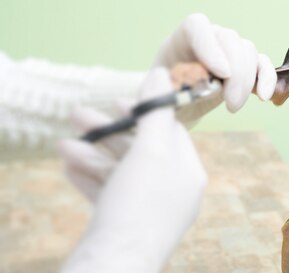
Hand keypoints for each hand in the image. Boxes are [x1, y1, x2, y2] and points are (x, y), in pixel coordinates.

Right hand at [58, 68, 207, 272]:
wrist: (113, 269)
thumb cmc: (138, 205)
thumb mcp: (151, 149)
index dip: (144, 114)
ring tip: (63, 142)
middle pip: (141, 151)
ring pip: (120, 172)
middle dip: (109, 132)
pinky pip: (109, 195)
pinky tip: (68, 166)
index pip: (171, 132)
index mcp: (188, 174)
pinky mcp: (125, 226)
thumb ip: (156, 111)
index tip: (119, 102)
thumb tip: (161, 72)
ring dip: (91, 154)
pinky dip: (89, 179)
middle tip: (78, 114)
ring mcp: (149, 211)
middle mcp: (173, 192)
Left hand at [154, 13, 275, 123]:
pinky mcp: (246, 65)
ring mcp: (230, 49)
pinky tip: (264, 97)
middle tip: (230, 103)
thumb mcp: (159, 95)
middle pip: (229, 39)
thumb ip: (171, 88)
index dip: (210, 46)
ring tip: (233, 106)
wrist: (176, 104)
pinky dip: (267, 78)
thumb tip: (193, 84)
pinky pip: (262, 63)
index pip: (197, 27)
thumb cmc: (163, 97)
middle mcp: (209, 37)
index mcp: (182, 38)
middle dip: (235, 73)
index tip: (220, 74)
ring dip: (247, 80)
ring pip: (247, 50)